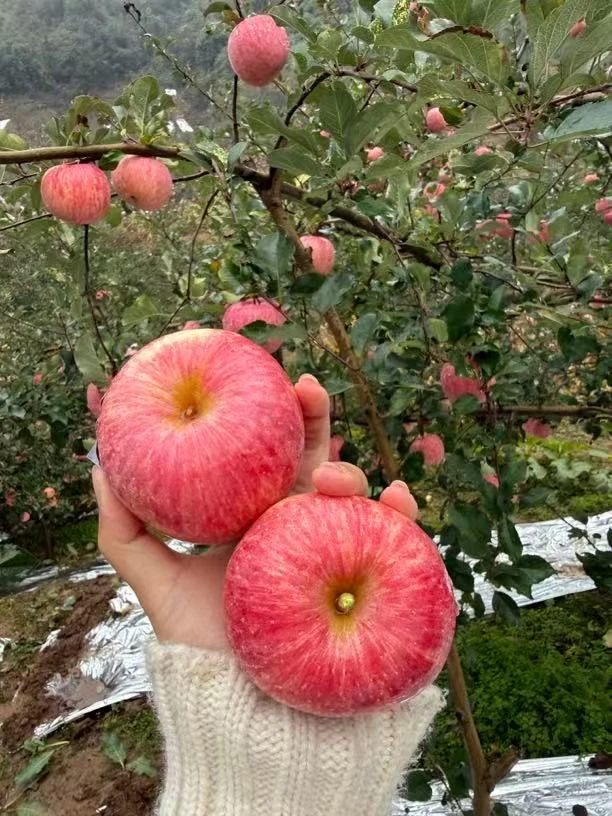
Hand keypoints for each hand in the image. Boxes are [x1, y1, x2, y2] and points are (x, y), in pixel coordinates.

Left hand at [93, 374, 417, 649]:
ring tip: (337, 479)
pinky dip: (404, 518)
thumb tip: (100, 468)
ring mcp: (338, 553)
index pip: (269, 456)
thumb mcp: (158, 587)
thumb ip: (127, 532)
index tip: (268, 378)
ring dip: (354, 473)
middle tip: (308, 390)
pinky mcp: (371, 583)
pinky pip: (396, 544)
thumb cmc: (203, 649)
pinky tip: (400, 502)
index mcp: (259, 519)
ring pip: (357, 497)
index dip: (273, 415)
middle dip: (317, 420)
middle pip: (316, 460)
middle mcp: (300, 529)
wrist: (245, 712)